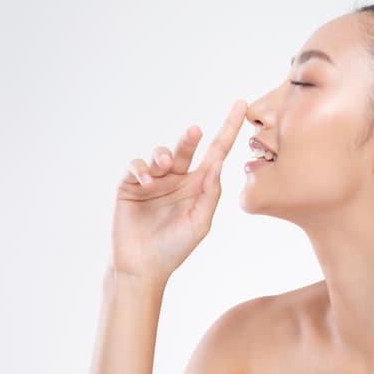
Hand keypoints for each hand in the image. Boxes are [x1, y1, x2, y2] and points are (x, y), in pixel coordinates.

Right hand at [110, 100, 247, 282]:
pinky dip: (142, 168)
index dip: (229, 128)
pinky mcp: (131, 185)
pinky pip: (137, 166)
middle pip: (187, 148)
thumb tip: (219, 163)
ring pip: (161, 153)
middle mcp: (177, 178)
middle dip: (190, 138)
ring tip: (165, 167)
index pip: (216, 152)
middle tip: (195, 131)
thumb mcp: (199, 222)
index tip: (242, 105)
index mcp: (198, 185)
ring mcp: (154, 180)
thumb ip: (210, 193)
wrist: (142, 267)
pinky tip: (147, 180)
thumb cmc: (174, 248)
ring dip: (164, 155)